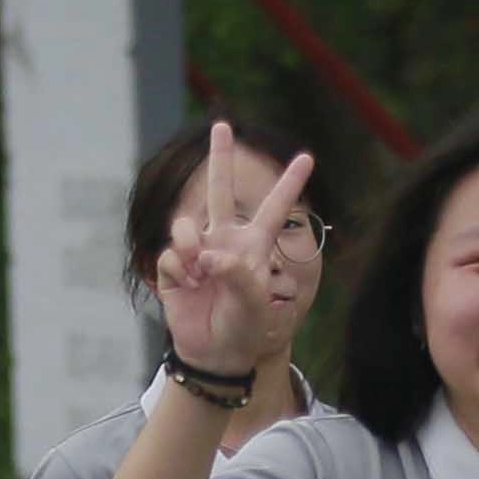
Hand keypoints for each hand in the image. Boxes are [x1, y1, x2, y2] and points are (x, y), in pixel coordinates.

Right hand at [149, 122, 317, 384]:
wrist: (214, 354)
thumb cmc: (244, 331)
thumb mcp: (254, 309)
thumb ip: (239, 279)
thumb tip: (210, 256)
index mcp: (254, 247)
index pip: (275, 209)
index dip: (289, 183)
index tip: (307, 156)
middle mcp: (225, 242)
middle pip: (220, 191)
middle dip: (220, 157)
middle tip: (221, 123)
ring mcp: (198, 253)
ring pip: (186, 226)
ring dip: (188, 244)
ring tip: (198, 272)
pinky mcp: (174, 268)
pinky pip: (171, 256)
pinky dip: (177, 271)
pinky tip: (187, 288)